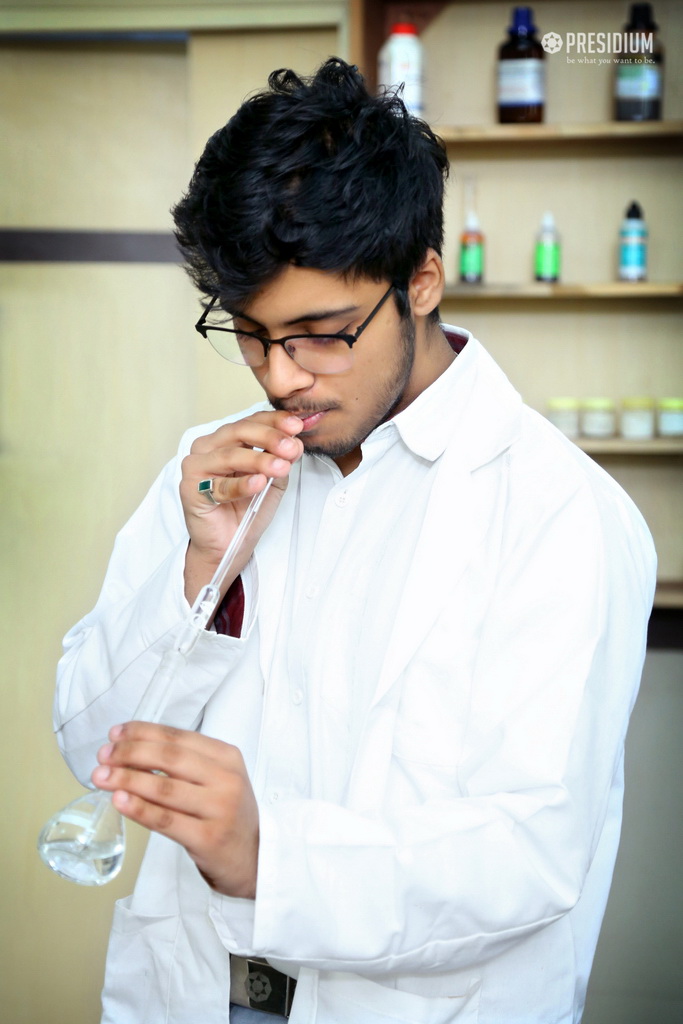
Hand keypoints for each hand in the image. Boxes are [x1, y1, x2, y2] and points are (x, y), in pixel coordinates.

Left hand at [92, 722, 258, 897]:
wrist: (253, 857)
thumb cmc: (226, 813)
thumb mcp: (216, 779)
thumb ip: (184, 764)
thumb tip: (130, 750)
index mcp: (227, 756)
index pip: (178, 736)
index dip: (143, 732)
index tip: (115, 734)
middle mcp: (226, 778)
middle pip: (170, 758)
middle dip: (130, 752)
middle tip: (103, 755)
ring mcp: (219, 809)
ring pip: (165, 788)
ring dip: (127, 779)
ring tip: (101, 777)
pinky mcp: (207, 838)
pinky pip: (166, 820)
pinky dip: (139, 809)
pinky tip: (119, 801)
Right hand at [180, 411, 303, 603]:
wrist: (229, 544)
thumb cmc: (246, 508)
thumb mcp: (273, 479)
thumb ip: (282, 460)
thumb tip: (296, 442)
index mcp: (226, 439)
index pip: (251, 421)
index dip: (275, 421)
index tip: (298, 426)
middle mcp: (207, 447)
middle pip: (238, 432)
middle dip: (269, 437)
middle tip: (291, 447)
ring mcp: (196, 467)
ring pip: (229, 455)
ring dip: (258, 460)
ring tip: (281, 467)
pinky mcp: (190, 490)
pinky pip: (220, 486)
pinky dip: (241, 484)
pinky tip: (259, 483)